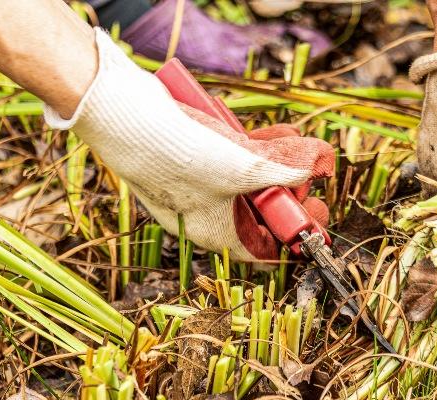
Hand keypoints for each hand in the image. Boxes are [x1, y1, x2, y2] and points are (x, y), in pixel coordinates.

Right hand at [46, 30, 333, 261]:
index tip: (317, 214)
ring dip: (278, 163)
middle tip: (311, 174)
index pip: (265, 248)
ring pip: (250, 181)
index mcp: (213, 232)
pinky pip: (234, 158)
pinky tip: (276, 132)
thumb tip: (316, 166)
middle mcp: (206, 213)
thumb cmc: (170, 152)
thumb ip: (282, 170)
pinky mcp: (193, 156)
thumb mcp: (238, 166)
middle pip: (261, 212)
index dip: (295, 234)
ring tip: (299, 144)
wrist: (119, 113)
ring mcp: (199, 184)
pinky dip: (256, 147)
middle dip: (291, 191)